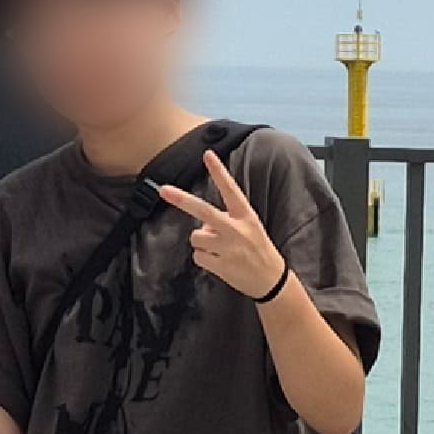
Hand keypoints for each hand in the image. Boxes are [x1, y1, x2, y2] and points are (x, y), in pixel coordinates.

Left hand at [154, 143, 291, 301]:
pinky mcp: (221, 265)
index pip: (230, 189)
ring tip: (219, 249)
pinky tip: (219, 262)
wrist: (270, 279)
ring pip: (196, 237)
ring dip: (201, 242)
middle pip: (203, 211)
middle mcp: (236, 229)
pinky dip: (204, 259)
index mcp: (245, 215)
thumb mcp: (249, 226)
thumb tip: (202, 224)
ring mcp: (228, 248)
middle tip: (163, 190)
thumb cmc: (257, 248)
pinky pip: (197, 256)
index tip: (207, 154)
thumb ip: (226, 219)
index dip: (219, 171)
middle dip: (182, 200)